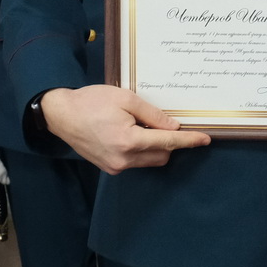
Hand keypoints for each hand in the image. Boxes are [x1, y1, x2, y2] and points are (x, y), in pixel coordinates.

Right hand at [39, 84, 208, 174]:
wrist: (60, 115)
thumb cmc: (90, 102)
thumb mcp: (125, 99)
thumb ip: (152, 114)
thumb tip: (172, 127)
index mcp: (128, 141)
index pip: (167, 142)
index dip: (188, 140)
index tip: (205, 140)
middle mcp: (123, 159)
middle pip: (162, 155)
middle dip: (170, 141)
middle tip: (164, 122)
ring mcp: (115, 166)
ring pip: (150, 161)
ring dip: (156, 146)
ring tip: (142, 125)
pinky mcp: (109, 168)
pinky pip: (136, 162)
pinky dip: (142, 150)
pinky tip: (132, 134)